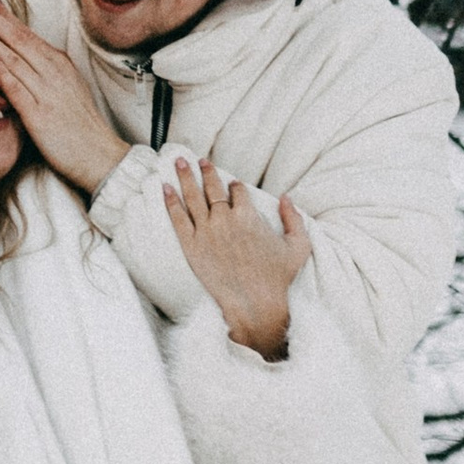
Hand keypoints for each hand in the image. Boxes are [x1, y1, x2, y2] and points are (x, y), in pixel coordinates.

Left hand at [0, 14, 128, 196]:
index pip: (28, 35)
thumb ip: (45, 70)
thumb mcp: (66, 87)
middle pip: (20, 40)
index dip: (6, 17)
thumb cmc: (79, 124)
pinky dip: (1, 68)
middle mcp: (54, 71)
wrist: (99, 154)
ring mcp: (48, 91)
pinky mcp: (40, 113)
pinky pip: (17, 86)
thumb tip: (24, 55)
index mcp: (59, 64)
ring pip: (16, 57)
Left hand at [162, 157, 310, 357]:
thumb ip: (294, 218)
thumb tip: (286, 197)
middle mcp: (225, 219)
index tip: (232, 184)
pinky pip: (177, 218)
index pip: (238, 190)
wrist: (255, 304)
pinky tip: (164, 188)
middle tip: (198, 159)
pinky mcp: (191, 247)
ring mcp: (206, 232)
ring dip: (184, 176)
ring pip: (193, 197)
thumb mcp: (299, 246)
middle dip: (205, 170)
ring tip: (178, 161)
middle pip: (212, 187)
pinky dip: (170, 201)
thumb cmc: (279, 278)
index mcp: (248, 215)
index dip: (235, 186)